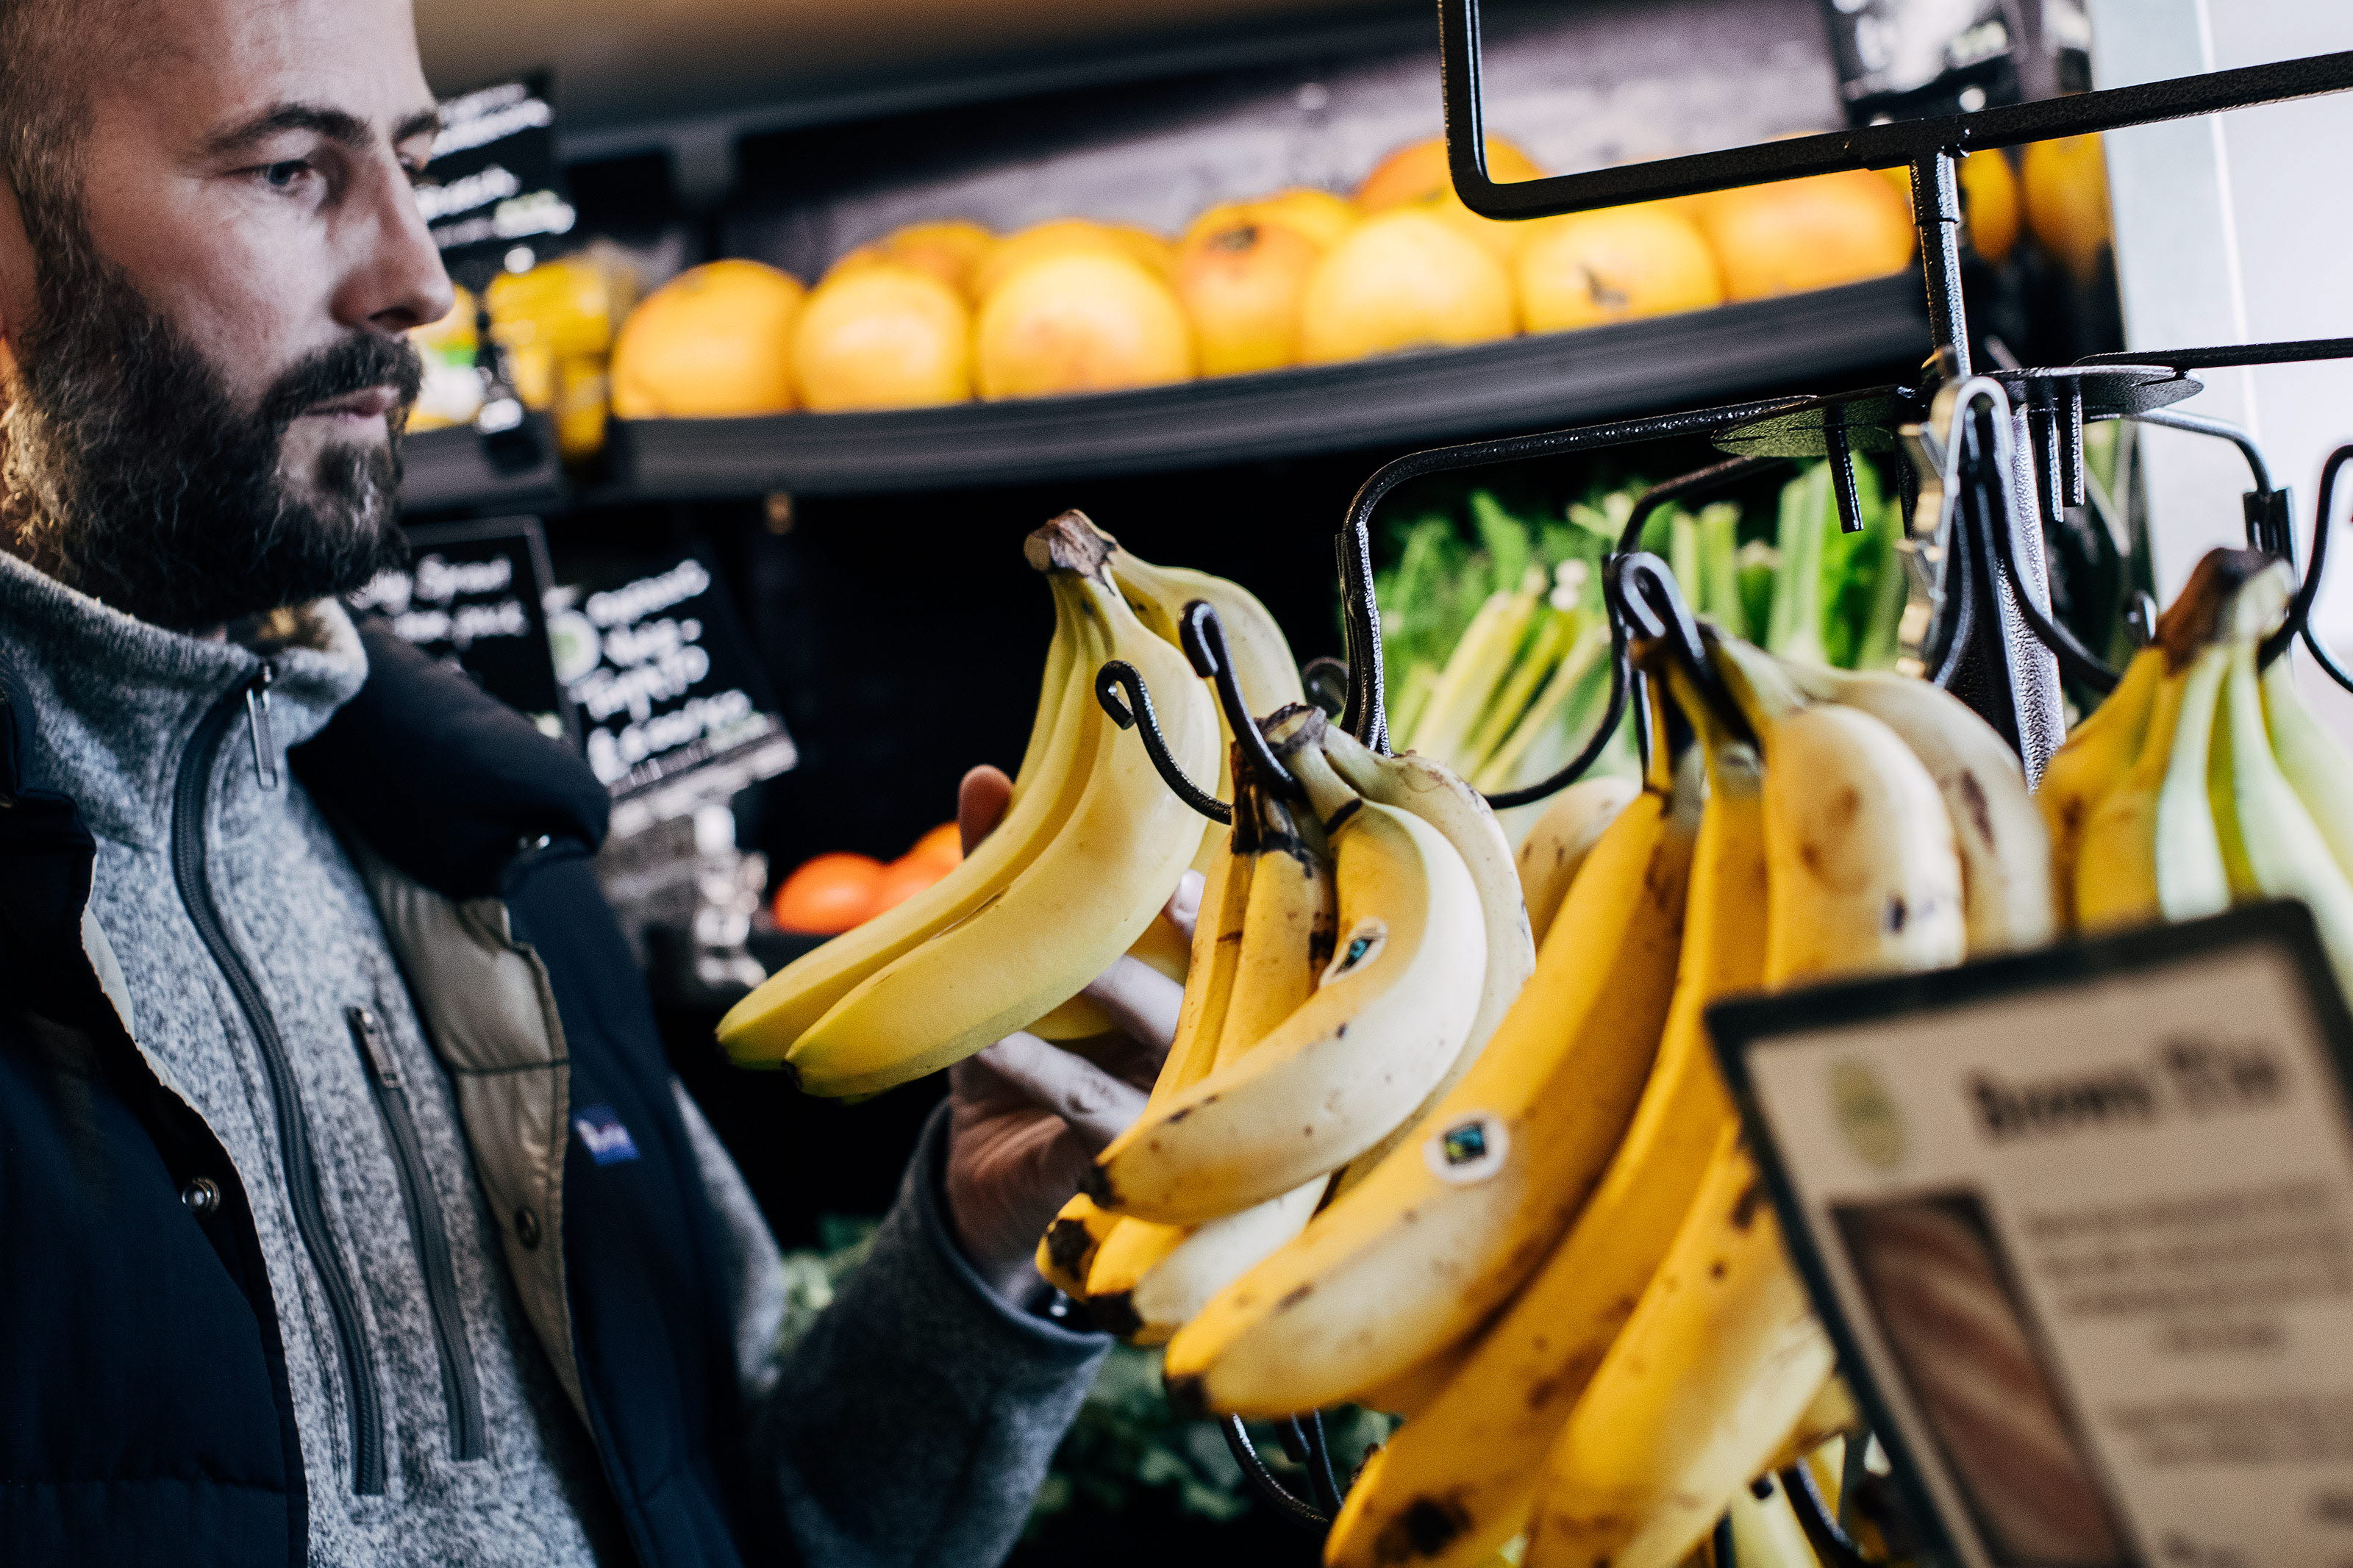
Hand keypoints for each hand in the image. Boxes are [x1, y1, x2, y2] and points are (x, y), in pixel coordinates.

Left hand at [942, 764, 1198, 1301]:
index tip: (1178, 857)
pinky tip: (988, 1038)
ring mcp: (1175, 1097)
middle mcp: (1201, 1032)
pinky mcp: (1127, 1156)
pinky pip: (1091, 1101)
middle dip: (1176, 929)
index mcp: (1189, 978)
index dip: (1213, 886)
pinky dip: (1038, 1065)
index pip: (1226, 918)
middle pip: (1216, 971)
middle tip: (1130, 892)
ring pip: (1161, 1030)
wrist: (987, 1188)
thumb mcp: (1006, 967)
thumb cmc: (1020, 1059)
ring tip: (1041, 959)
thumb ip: (1001, 873)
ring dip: (1101, 989)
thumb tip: (987, 779)